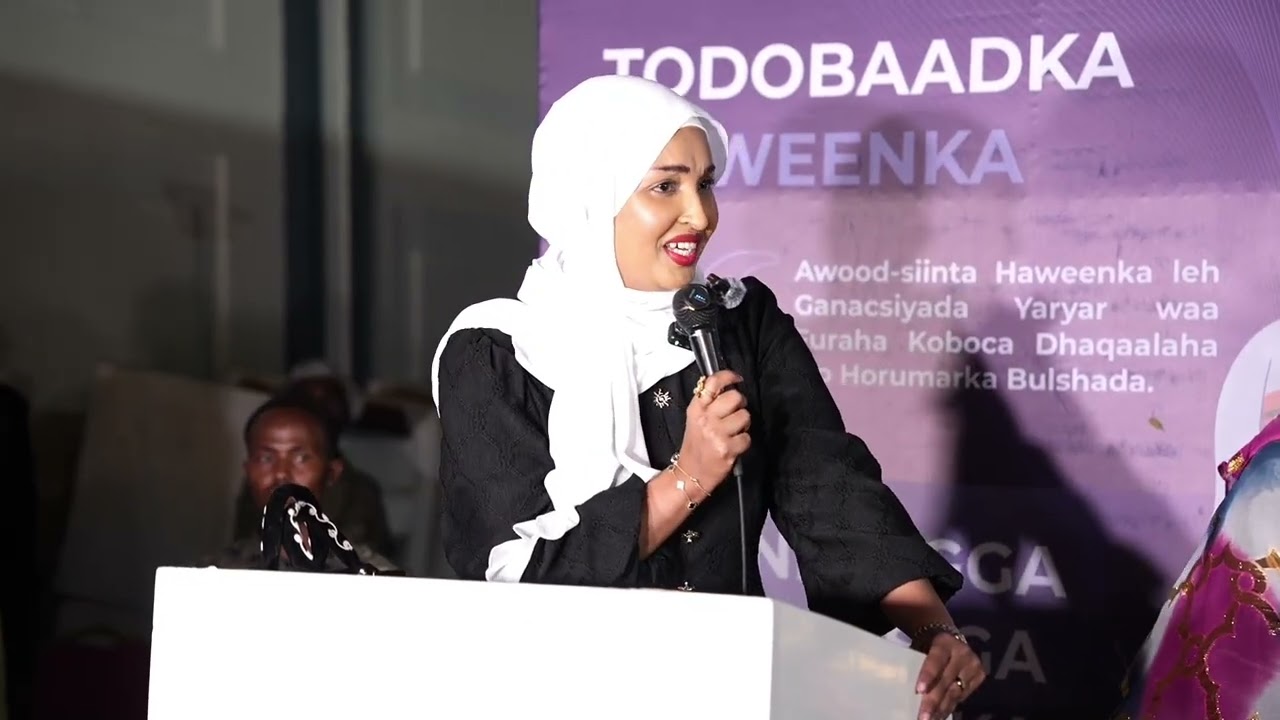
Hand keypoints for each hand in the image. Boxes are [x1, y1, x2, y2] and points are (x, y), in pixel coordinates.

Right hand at [677, 369, 750, 487]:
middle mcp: (705, 419)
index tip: (738, 379)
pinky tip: (733, 446)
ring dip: (743, 425)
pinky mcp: (727, 449)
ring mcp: (716, 434)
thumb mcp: (695, 419)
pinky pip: (747, 437)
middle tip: (735, 414)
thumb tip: (730, 386)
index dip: (729, 376)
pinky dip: (743, 442)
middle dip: (740, 405)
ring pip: (745, 416)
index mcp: (696, 409)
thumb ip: (708, 402)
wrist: (691, 474)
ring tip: (733, 433)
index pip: (713, 383)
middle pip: (735, 397)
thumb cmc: (696, 445)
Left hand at [915, 632, 984, 719]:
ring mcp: (973, 665)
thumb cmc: (931, 647)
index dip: (928, 675)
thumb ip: (918, 663)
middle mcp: (962, 653)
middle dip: (933, 701)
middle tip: (923, 717)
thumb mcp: (924, 648)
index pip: (936, 659)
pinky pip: (962, 697)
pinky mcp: (979, 676)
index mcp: (944, 642)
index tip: (919, 690)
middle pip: (946, 680)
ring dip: (941, 709)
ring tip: (929, 719)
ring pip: (955, 692)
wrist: (953, 640)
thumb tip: (908, 688)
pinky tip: (939, 715)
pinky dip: (949, 707)